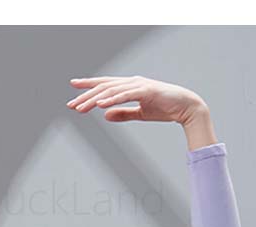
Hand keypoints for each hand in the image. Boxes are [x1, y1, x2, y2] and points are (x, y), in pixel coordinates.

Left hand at [67, 75, 205, 125]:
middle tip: (70, 103)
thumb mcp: (140, 113)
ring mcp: (139, 85)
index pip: (105, 85)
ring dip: (94, 99)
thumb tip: (105, 116)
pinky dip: (112, 99)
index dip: (89, 86)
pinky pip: (125, 95)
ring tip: (80, 107)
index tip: (73, 88)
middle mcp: (132, 82)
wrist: (185, 107)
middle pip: (104, 87)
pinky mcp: (146, 91)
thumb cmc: (165, 108)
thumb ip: (123, 113)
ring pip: (111, 91)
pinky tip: (101, 105)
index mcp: (130, 86)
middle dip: (86, 95)